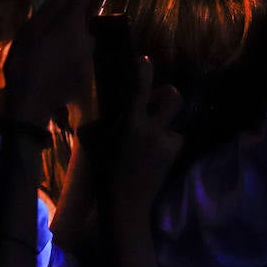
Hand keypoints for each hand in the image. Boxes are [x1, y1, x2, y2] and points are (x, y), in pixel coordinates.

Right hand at [3, 0, 100, 125]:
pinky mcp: (86, 69)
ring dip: (76, 27)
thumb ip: (48, 10)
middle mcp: (86, 37)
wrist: (32, 105)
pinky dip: (74, 44)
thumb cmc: (25, 66)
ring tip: (56, 32)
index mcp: (72, 25)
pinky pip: (84, 48)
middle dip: (77, 6)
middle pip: (89, 13)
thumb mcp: (28, 33)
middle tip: (59, 7)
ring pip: (87, 31)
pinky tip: (58, 52)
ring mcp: (89, 55)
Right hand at [108, 55, 185, 204]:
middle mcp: (152, 130)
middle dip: (167, 94)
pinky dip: (165, 144)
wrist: (125, 205)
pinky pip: (173, 140)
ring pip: (173, 122)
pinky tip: (153, 155)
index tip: (143, 61)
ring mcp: (166, 143)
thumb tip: (103, 111)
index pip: (138, 90)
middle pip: (173, 97)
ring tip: (149, 140)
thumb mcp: (92, 144)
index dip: (142, 71)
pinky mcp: (174, 155)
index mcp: (130, 125)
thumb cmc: (103, 172)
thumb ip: (99, 123)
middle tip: (156, 100)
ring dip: (163, 126)